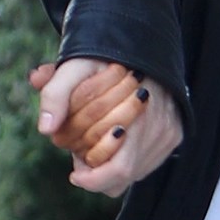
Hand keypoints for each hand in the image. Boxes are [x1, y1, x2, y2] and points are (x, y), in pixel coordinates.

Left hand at [31, 57, 182, 195]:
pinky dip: (124, 157)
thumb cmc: (102, 58)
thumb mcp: (74, 67)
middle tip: (78, 153)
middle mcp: (159, 124)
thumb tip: (46, 129)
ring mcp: (168, 131)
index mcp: (138, 109)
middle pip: (123, 175)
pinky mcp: (173, 134)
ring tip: (94, 139)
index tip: (74, 172)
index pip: (118, 168)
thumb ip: (55, 94)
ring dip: (109, 162)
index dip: (93, 177)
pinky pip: (144, 163)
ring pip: (133, 171)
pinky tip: (112, 139)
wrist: (139, 42)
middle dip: (95, 167)